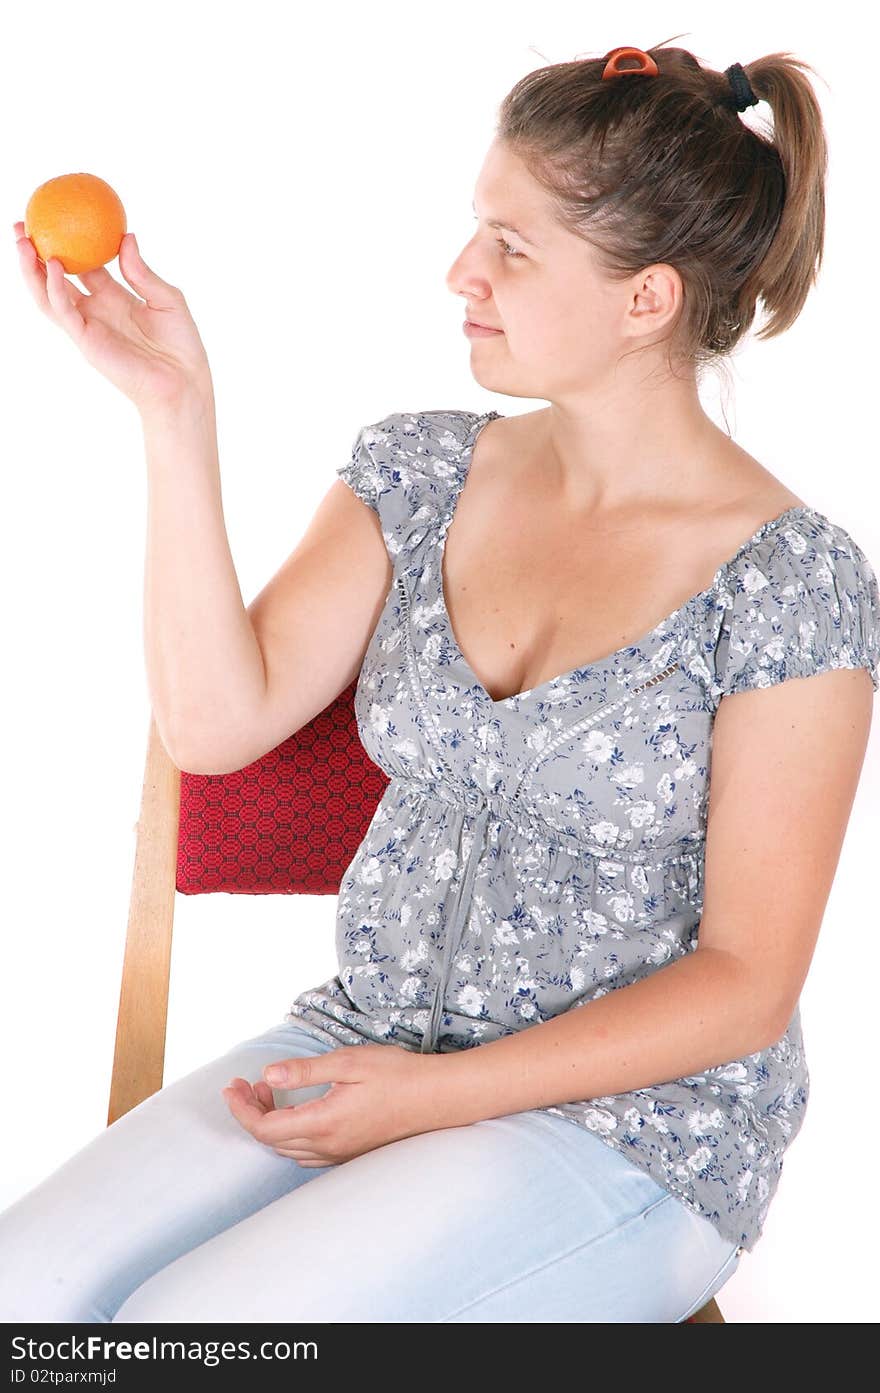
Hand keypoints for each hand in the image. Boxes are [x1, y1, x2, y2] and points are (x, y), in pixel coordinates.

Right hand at [14, 222, 212, 414]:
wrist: (183, 382)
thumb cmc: (181, 345)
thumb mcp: (167, 298)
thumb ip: (142, 272)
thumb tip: (126, 237)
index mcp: (114, 297)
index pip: (82, 266)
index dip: (67, 245)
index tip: (56, 219)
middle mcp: (96, 310)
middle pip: (56, 279)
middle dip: (36, 254)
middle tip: (21, 226)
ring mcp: (88, 326)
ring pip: (48, 296)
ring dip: (32, 271)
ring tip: (22, 242)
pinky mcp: (86, 341)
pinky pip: (64, 312)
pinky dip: (55, 289)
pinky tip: (53, 266)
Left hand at [221, 1043, 445, 1166]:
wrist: (437, 1097)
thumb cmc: (397, 1074)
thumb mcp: (348, 1062)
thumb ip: (305, 1071)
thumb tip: (266, 1075)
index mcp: (323, 1123)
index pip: (264, 1128)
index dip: (241, 1109)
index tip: (232, 1086)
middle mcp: (328, 1146)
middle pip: (271, 1140)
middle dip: (250, 1112)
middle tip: (246, 1084)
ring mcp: (339, 1154)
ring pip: (287, 1149)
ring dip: (269, 1123)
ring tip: (268, 1091)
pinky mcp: (349, 1153)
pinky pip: (306, 1152)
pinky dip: (289, 1132)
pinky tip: (295, 1109)